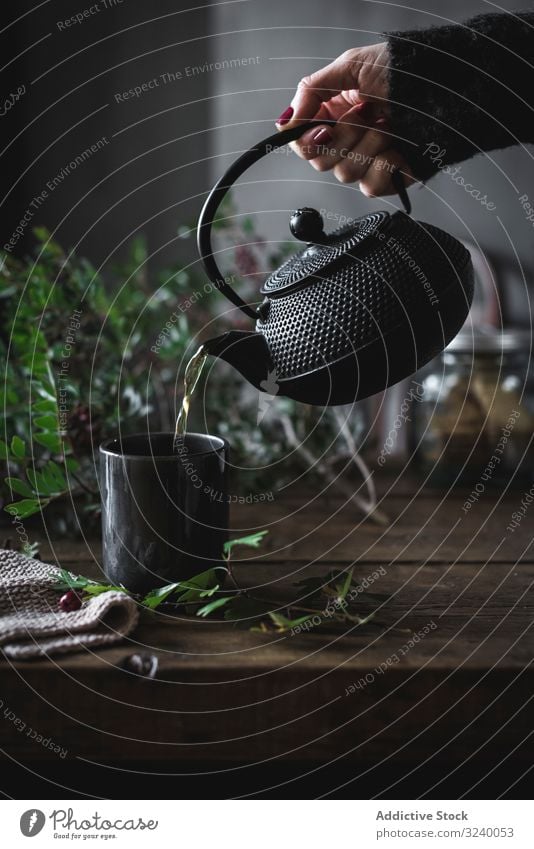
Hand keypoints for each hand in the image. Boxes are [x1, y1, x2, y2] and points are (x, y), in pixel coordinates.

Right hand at [276, 44, 414, 196]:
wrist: (449, 88)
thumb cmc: (407, 71)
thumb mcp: (353, 65)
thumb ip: (312, 90)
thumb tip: (285, 121)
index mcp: (333, 114)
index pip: (302, 143)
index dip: (307, 141)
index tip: (322, 129)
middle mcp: (346, 140)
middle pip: (320, 161)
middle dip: (344, 136)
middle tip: (367, 112)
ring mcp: (366, 161)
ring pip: (345, 173)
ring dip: (368, 144)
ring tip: (389, 123)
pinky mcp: (387, 177)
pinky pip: (369, 186)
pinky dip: (383, 165)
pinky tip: (396, 146)